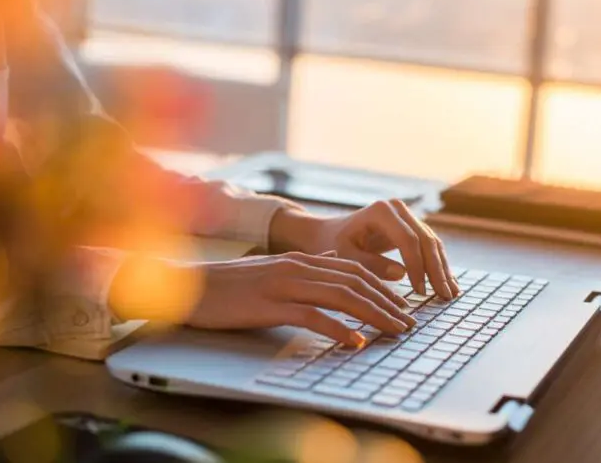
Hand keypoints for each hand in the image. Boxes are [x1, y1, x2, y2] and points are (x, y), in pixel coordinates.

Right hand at [112, 252, 416, 345]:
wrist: (191, 287)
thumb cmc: (231, 285)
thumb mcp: (273, 271)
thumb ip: (305, 270)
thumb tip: (333, 269)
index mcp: (301, 259)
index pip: (353, 270)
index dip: (382, 287)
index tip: (402, 306)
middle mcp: (298, 266)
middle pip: (355, 282)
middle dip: (387, 302)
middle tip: (409, 322)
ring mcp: (284, 283)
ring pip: (342, 296)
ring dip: (374, 314)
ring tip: (395, 331)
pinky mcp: (270, 304)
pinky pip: (312, 315)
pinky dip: (337, 329)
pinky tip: (355, 342)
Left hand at [270, 200, 460, 299]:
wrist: (327, 234)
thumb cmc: (331, 245)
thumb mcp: (345, 257)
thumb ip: (371, 264)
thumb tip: (403, 274)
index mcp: (381, 211)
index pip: (408, 240)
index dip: (417, 266)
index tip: (420, 292)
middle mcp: (398, 209)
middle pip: (425, 240)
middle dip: (437, 270)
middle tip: (445, 296)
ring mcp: (407, 216)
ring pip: (432, 243)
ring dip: (443, 269)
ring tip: (450, 294)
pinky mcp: (410, 227)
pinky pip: (429, 247)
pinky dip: (438, 266)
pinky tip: (447, 284)